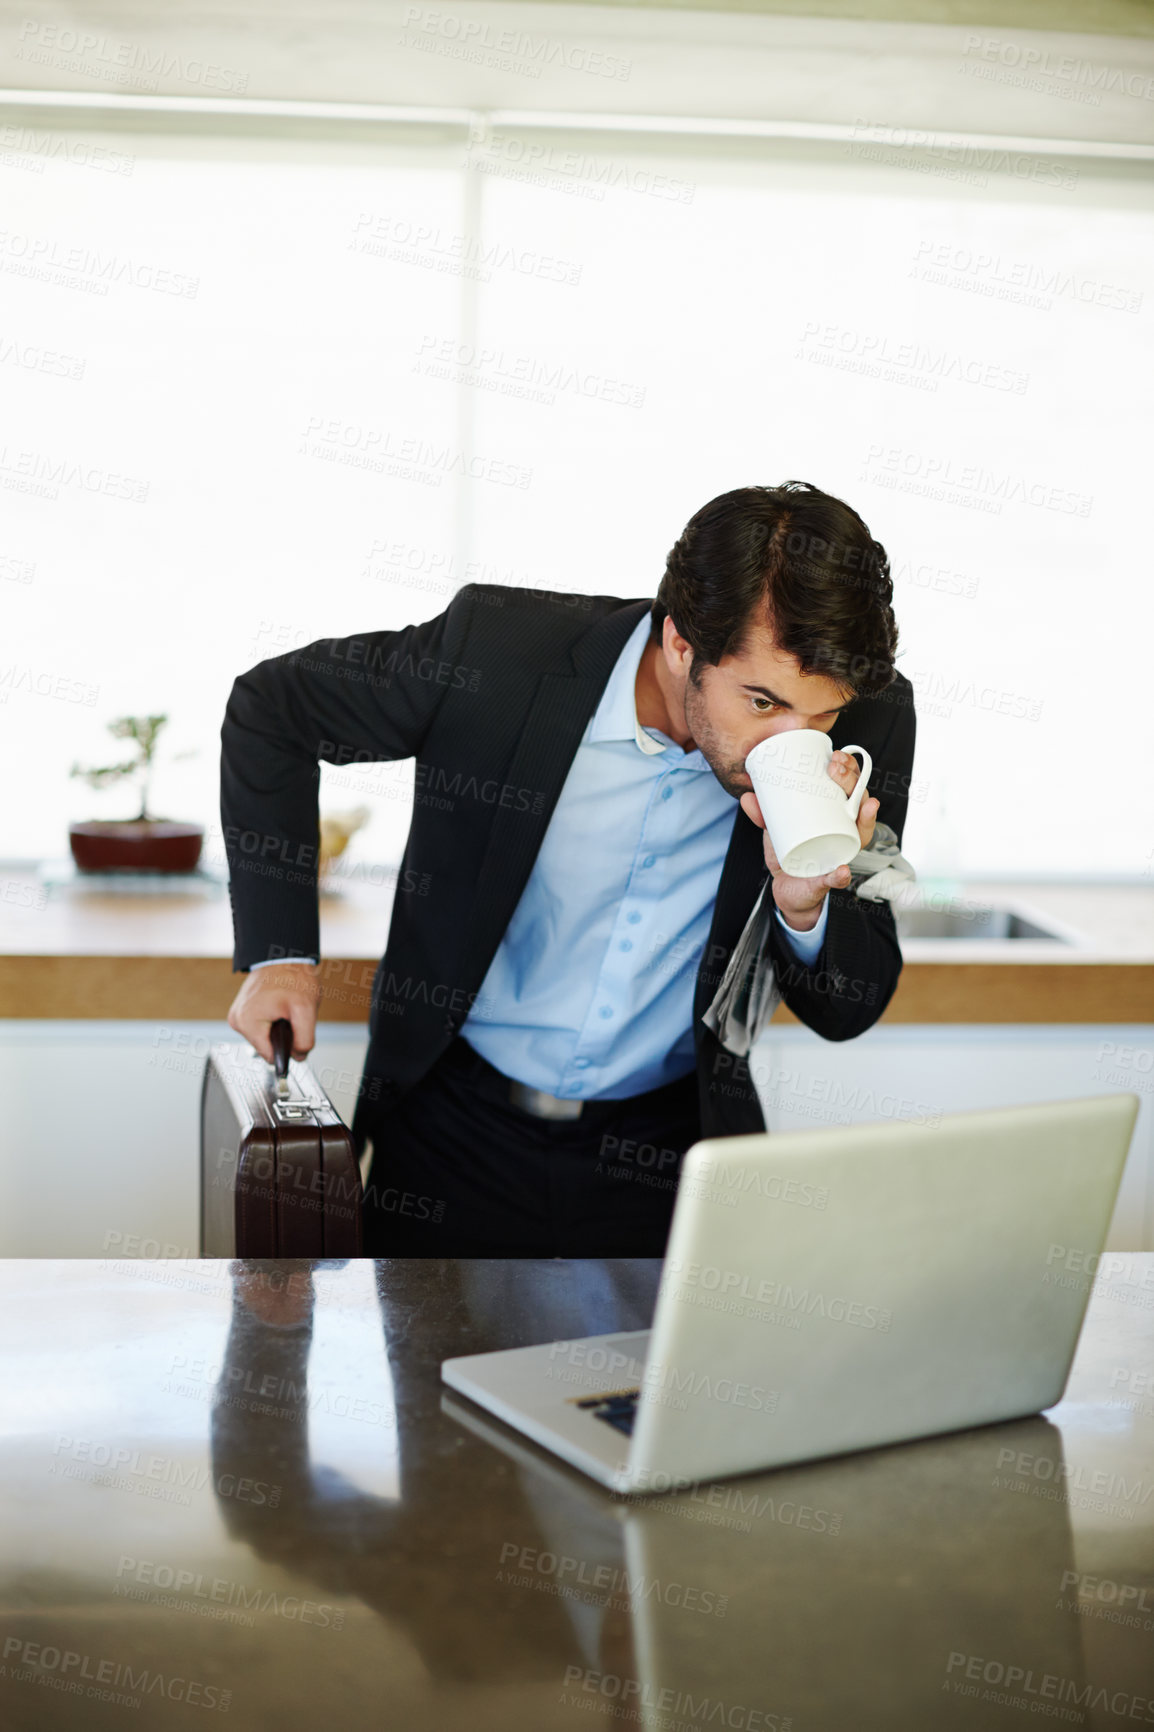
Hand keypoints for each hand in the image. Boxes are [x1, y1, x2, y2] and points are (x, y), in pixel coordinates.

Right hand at [227, 963, 321, 1063]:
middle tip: (291, 1015)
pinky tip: (278, 1008)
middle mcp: (237, 1021)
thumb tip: (299, 1056)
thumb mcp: (306, 1010)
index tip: (295, 1036)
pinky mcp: (242, 1012)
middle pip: (266, 1047)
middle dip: (282, 1035)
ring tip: (285, 1009)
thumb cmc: (292, 976)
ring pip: (264, 1038)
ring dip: (278, 1028)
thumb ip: (304, 1039)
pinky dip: (272, 1021)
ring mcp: (238, 1015)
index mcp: (247, 1023)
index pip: (269, 1056)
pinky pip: (261, 1027)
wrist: (285, 955)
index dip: (287, 1049)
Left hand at [739, 751, 879, 931]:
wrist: (788, 890)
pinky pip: (838, 878)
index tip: (836, 755)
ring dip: (865, 819)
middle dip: (854, 783)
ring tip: (862, 804)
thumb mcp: (775, 830)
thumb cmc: (790, 851)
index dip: (850, 769)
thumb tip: (747, 796)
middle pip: (860, 802)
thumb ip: (763, 815)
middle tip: (837, 771)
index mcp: (836, 815)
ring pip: (861, 835)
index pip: (851, 787)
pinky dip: (840, 875)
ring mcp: (842, 854)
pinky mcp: (830, 880)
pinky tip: (842, 869)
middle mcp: (846, 832)